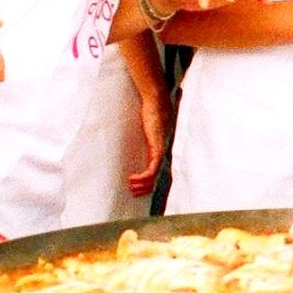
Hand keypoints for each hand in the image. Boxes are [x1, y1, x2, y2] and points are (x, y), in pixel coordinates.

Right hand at [127, 82, 173, 197]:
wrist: (157, 99)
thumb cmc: (151, 107)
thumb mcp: (147, 121)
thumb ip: (144, 125)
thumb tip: (137, 122)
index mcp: (158, 145)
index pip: (155, 168)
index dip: (148, 179)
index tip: (136, 184)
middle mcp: (161, 149)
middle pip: (156, 175)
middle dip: (146, 187)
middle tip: (134, 192)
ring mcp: (160, 149)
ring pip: (154, 175)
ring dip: (143, 185)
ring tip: (132, 188)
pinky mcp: (157, 148)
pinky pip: (152, 169)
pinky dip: (143, 177)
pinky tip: (133, 179)